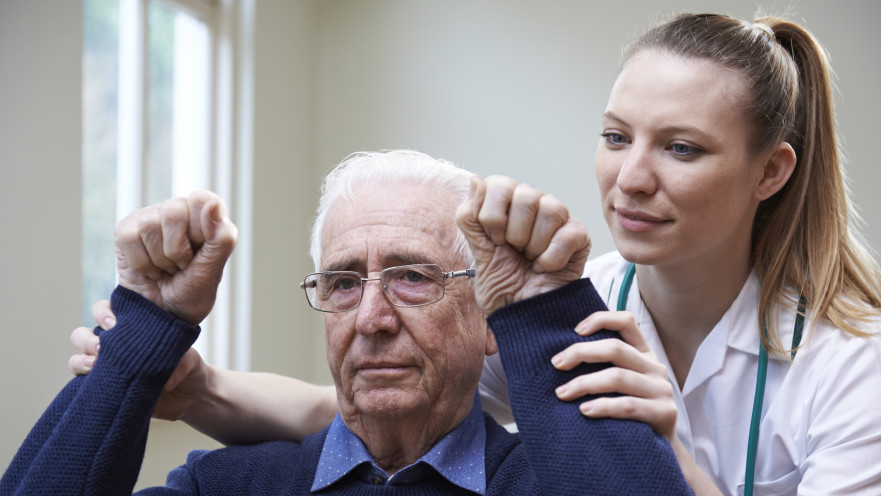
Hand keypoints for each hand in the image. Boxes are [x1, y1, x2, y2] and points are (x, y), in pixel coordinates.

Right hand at [68, 299, 209, 420]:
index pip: (107, 312)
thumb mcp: (190, 360)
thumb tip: (167, 380)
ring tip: (95, 364)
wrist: (191, 396)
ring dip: (80, 359)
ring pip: (79, 357)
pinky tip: (91, 380)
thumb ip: (181, 364)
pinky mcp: (107, 388)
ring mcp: (109, 367)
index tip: (114, 323)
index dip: (104, 313)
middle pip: (84, 333)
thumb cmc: (188, 367)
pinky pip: (82, 382)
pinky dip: (81, 379)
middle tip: (102, 346)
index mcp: (132, 329)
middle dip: (86, 338)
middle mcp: (116, 346)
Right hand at [114, 191, 237, 324]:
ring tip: (166, 269)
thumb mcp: (213, 271)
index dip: (200, 230)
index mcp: (206, 216)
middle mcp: (178, 210)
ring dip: (159, 260)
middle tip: (181, 266)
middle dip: (177, 251)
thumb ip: (221, 238)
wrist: (162, 316)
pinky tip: (149, 270)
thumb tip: (213, 203)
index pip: (201, 200)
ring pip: (149, 226)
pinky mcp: (127, 229)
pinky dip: (141, 263)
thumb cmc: (192, 293)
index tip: (199, 253)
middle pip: (174, 213)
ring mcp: (150, 217)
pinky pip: (129, 237)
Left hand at [455, 175, 590, 314]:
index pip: (499, 184)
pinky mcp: (579, 236)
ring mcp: (559, 218)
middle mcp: (533, 204)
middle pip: (526, 194)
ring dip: (534, 245)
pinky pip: (567, 234)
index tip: (494, 241)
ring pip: (550, 209)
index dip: (493, 215)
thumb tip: (475, 179)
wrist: (524, 314)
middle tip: (514, 252)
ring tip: (530, 259)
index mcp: (506, 203)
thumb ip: (470, 216)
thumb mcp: (477, 251)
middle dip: (514, 233)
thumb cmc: (501, 283)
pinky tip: (545, 268)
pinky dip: (551, 258)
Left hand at [551, 310, 677, 440]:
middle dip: (581, 353)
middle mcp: (655, 367)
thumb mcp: (619, 384)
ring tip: (562, 393)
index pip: (626, 322)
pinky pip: (628, 406)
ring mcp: (662, 390)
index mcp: (644, 354)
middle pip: (616, 348)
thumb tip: (560, 355)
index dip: (601, 319)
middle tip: (556, 364)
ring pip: (618, 377)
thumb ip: (602, 366)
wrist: (657, 450)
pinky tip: (584, 411)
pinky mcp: (664, 413)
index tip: (575, 330)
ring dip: (585, 383)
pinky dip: (603, 407)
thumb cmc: (628, 414)